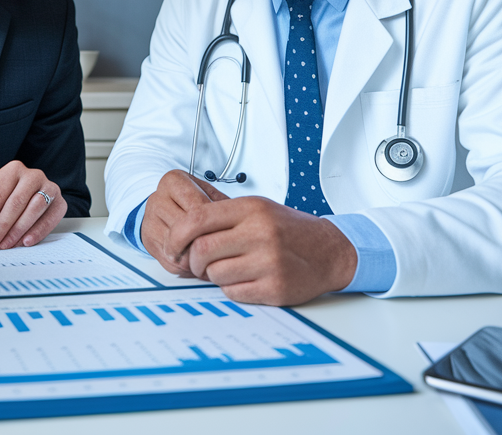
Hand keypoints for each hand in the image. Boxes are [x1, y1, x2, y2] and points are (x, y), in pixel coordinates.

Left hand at [0, 161, 66, 249]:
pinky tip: (25, 242)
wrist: (40, 192)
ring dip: (16, 230)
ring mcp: (49, 187)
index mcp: (11, 170)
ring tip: (4, 245)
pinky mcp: (60, 202)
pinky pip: (49, 218)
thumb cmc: (12, 195)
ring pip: (33, 209)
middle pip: (14, 203)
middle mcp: (32, 175)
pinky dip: (37, 232)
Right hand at [139, 170, 227, 275]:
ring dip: (198, 259)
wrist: (164, 209)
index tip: (228, 232)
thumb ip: (223, 205)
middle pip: (186, 230)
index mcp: (173, 182)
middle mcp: (157, 200)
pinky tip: (199, 262)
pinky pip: (172, 263)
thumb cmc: (191, 201)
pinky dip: (189, 268)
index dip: (216, 224)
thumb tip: (237, 225)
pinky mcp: (148, 242)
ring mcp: (150, 222)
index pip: (197, 208)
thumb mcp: (208, 193)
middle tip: (224, 249)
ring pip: (179, 250)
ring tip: (213, 257)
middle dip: (207, 243)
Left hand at [166, 196, 356, 305]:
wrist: (329, 251)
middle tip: (199, 263)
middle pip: (202, 250)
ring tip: (230, 268)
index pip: (197, 219)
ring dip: (214, 275)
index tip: (172, 245)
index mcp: (251, 209)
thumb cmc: (287, 230)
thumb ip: (220, 215)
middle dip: (193, 260)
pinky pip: (233, 292)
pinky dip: (232, 288)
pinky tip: (246, 279)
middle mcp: (261, 232)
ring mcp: (270, 261)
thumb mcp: (256, 209)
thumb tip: (178, 231)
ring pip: (215, 273)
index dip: (177, 235)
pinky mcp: (275, 287)